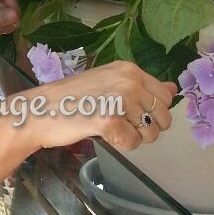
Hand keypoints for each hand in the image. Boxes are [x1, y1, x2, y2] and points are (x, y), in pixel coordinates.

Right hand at [24, 62, 177, 151]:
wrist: (39, 110)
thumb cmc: (71, 99)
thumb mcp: (110, 83)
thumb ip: (142, 87)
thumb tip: (174, 89)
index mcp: (129, 69)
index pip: (164, 97)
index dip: (153, 113)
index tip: (132, 115)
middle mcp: (128, 80)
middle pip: (162, 117)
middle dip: (146, 128)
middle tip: (120, 124)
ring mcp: (120, 99)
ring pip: (150, 133)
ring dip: (132, 137)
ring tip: (108, 127)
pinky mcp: (109, 120)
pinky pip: (133, 143)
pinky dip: (120, 144)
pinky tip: (101, 133)